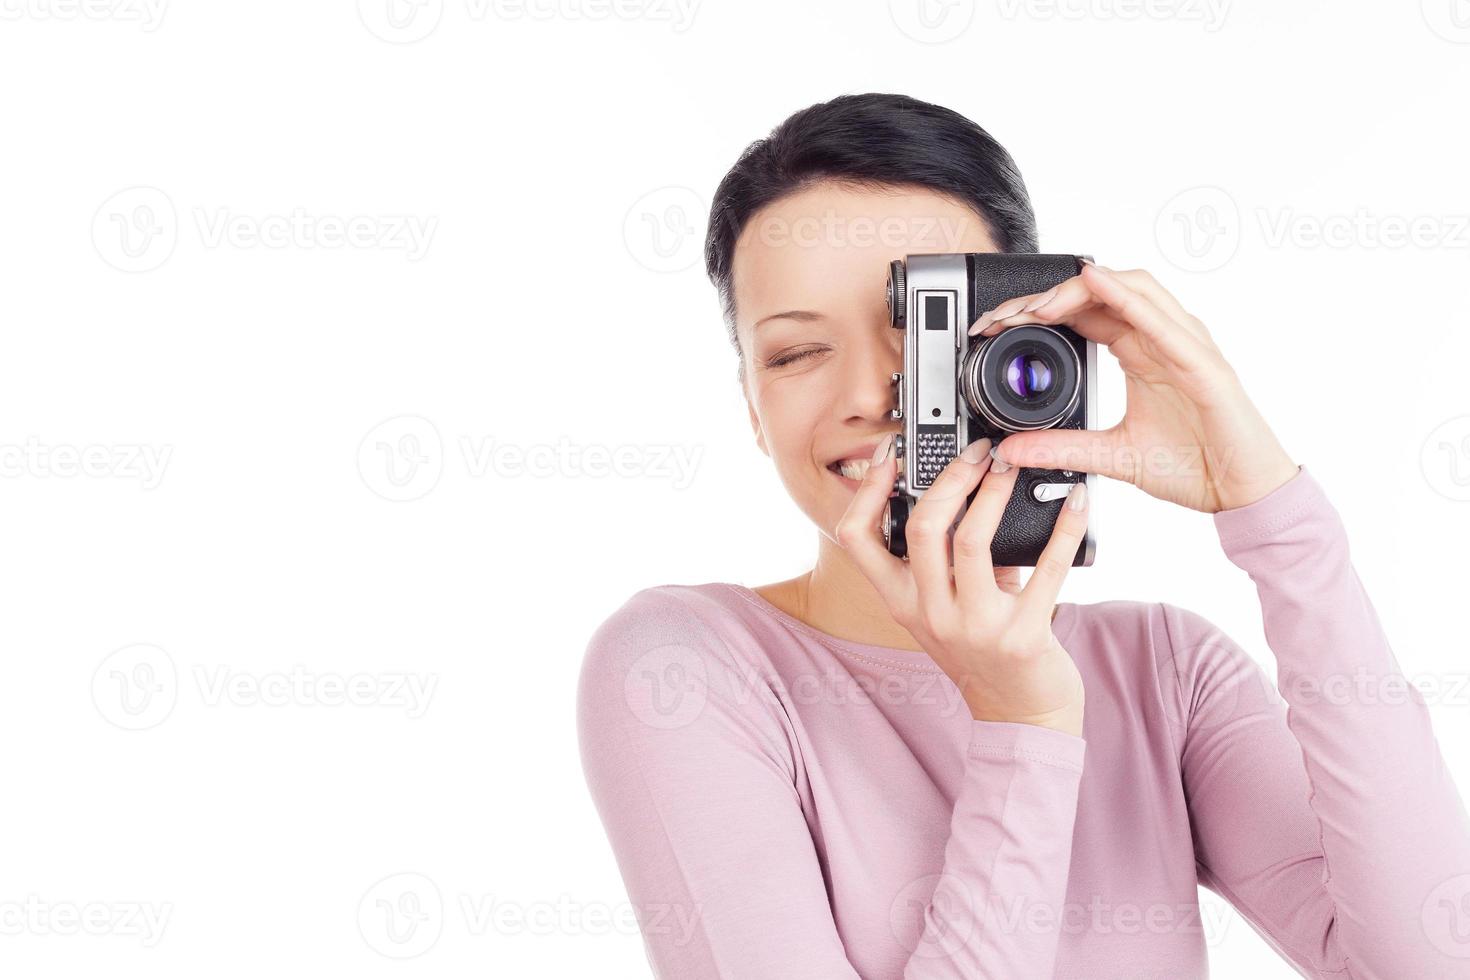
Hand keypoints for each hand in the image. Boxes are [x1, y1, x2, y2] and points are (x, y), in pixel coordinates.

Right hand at [835, 435, 1088, 736]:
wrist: (1020, 712)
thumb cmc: (982, 648)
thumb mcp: (943, 605)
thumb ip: (941, 558)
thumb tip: (962, 485)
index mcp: (902, 602)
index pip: (857, 539)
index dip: (867, 490)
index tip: (890, 453)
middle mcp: (930, 615)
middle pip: (922, 529)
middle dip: (950, 478)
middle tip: (977, 453)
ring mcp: (974, 629)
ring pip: (972, 543)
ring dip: (994, 493)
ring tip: (1011, 466)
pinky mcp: (1023, 637)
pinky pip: (1045, 570)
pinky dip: (1063, 528)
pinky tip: (1076, 500)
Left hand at [971, 263, 1299, 512]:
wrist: (1243, 494)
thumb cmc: (1196, 466)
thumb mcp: (1112, 458)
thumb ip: (1061, 448)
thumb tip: (1011, 448)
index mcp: (1141, 353)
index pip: (1085, 312)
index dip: (1040, 309)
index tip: (997, 323)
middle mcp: (1162, 340)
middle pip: (1103, 291)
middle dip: (1050, 294)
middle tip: (1006, 312)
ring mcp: (1186, 347)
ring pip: (1133, 291)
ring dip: (1081, 290)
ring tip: (1038, 301)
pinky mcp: (1205, 366)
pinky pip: (1165, 323)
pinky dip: (1129, 299)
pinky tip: (1099, 285)